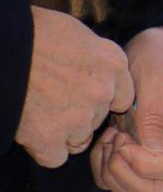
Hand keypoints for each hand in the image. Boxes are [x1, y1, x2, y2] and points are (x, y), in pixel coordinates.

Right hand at [15, 8, 133, 169]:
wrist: (3, 46)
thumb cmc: (36, 34)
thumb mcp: (80, 36)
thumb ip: (96, 60)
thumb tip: (97, 72)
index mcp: (114, 64)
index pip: (122, 97)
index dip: (101, 99)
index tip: (82, 95)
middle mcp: (102, 92)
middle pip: (98, 118)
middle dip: (79, 114)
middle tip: (53, 100)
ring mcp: (78, 117)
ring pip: (79, 139)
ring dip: (62, 132)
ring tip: (39, 111)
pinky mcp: (49, 137)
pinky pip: (55, 157)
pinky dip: (44, 149)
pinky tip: (32, 132)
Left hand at [92, 28, 162, 191]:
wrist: (153, 48)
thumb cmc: (160, 57)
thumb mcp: (157, 76)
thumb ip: (154, 113)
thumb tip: (153, 151)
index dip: (150, 166)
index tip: (127, 141)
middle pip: (154, 190)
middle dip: (124, 173)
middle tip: (116, 141)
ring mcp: (154, 154)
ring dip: (111, 171)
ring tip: (110, 137)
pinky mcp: (135, 155)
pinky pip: (114, 181)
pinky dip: (101, 167)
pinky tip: (105, 139)